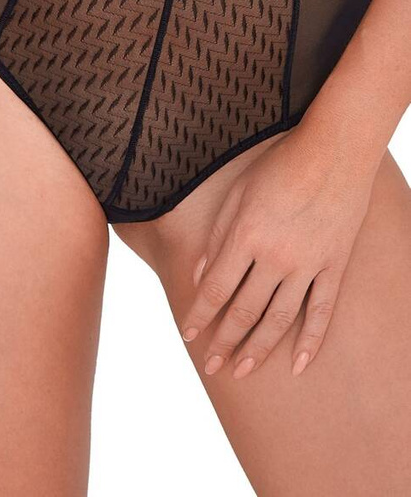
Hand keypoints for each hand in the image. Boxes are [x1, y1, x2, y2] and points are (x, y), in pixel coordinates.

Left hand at [181, 126, 375, 378]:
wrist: (335, 151)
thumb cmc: (280, 165)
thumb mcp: (237, 193)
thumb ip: (217, 235)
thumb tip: (197, 274)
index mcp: (245, 235)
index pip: (215, 288)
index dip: (199, 315)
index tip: (187, 335)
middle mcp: (275, 256)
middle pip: (244, 309)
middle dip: (223, 341)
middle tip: (210, 366)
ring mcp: (308, 264)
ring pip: (279, 318)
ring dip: (259, 348)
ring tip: (242, 370)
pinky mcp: (334, 265)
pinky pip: (322, 311)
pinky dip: (310, 341)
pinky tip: (298, 365)